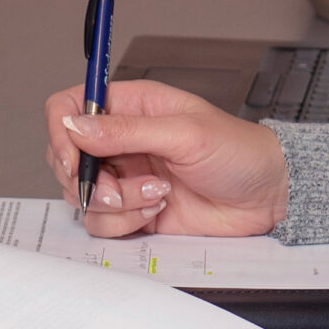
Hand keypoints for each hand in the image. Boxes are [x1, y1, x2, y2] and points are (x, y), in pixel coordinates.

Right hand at [44, 78, 290, 238]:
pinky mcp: (134, 210)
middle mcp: (120, 141)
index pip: (69, 107)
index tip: (73, 156)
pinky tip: (159, 209)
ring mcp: (125, 177)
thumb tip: (75, 125)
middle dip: (86, 178)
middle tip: (117, 187)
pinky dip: (126, 222)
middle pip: (66, 157)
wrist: (267, 197)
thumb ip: (126, 130)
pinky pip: (103, 222)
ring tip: (156, 194)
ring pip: (82, 194)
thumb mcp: (185, 133)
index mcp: (130, 106)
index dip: (61, 131)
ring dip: (115, 202)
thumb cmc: (238, 152)